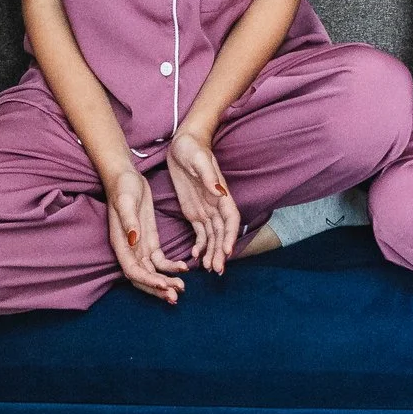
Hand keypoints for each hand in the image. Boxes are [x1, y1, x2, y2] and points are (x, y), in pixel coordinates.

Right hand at [106, 167, 186, 301]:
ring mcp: (140, 247)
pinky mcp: (150, 241)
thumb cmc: (122, 187)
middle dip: (158, 288)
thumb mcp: (126, 201)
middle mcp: (130, 250)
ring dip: (166, 281)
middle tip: (176, 295)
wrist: (125, 176)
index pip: (133, 271)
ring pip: (153, 272)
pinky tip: (184, 268)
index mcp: (121, 244)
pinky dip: (171, 267)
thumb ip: (129, 221)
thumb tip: (133, 240)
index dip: (148, 281)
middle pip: (143, 278)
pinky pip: (160, 261)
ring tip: (182, 287)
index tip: (164, 285)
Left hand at [165, 130, 241, 274]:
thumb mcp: (198, 159)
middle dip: (221, 251)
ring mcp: (205, 210)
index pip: (230, 220)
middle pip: (222, 233)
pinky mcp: (194, 211)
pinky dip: (200, 245)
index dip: (231, 236)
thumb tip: (219, 191)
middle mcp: (216, 205)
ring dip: (212, 252)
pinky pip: (200, 233)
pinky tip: (195, 256)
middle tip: (216, 269)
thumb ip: (208, 176)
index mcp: (221, 194)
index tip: (228, 252)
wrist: (182, 144)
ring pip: (212, 237)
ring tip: (207, 268)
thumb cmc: (192, 148)